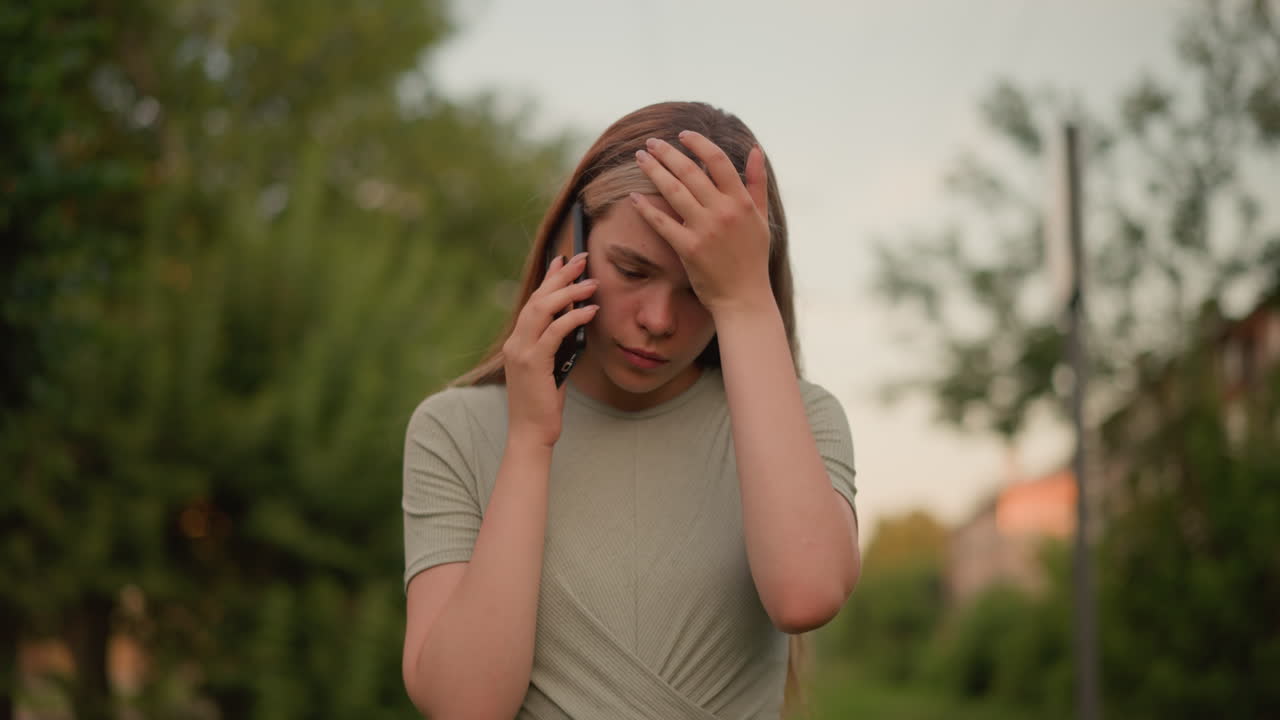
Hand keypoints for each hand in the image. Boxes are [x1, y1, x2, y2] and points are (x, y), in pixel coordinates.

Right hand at [502, 253, 598, 447]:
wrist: (530, 433)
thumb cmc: (544, 403)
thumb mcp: (553, 367)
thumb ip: (558, 345)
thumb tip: (577, 321)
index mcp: (518, 342)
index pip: (533, 300)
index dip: (548, 278)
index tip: (562, 259)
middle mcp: (515, 342)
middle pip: (538, 297)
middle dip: (561, 275)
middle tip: (581, 259)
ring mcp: (521, 351)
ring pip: (544, 308)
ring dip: (569, 292)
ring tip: (591, 282)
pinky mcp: (533, 362)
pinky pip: (555, 331)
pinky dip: (573, 317)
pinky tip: (590, 310)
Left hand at [630, 131, 773, 315]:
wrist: (744, 297)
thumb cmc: (753, 258)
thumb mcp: (762, 218)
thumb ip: (757, 182)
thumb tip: (755, 150)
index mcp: (741, 201)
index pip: (717, 160)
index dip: (698, 143)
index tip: (683, 135)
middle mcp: (723, 212)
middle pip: (690, 171)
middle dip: (667, 153)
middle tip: (651, 142)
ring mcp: (705, 230)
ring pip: (673, 191)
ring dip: (654, 170)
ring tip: (640, 157)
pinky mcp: (688, 249)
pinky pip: (662, 223)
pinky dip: (646, 208)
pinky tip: (634, 196)